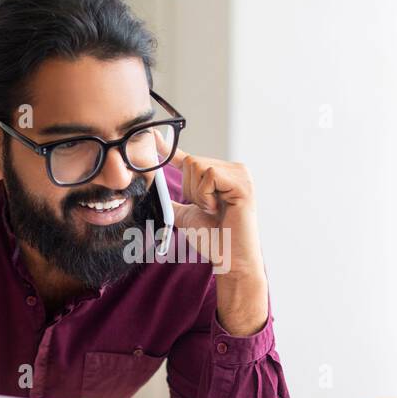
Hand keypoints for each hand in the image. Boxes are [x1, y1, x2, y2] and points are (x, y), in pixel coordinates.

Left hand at [168, 147, 268, 335]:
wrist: (230, 259)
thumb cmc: (213, 239)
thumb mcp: (187, 215)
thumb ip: (174, 201)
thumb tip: (156, 191)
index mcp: (223, 175)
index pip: (193, 158)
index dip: (171, 150)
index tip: (153, 138)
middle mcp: (235, 170)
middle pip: (193, 161)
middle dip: (191, 190)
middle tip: (208, 209)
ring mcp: (241, 174)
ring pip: (199, 165)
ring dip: (198, 194)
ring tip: (214, 210)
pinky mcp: (243, 183)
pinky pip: (209, 175)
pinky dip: (205, 195)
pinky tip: (218, 209)